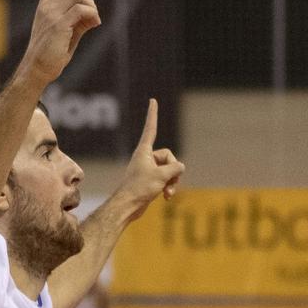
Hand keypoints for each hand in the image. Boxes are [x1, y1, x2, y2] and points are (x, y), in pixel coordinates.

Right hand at [16, 0, 101, 85]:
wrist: (36, 71)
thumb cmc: (51, 57)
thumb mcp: (68, 36)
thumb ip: (80, 23)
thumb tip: (95, 16)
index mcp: (45, 8)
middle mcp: (46, 7)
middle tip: (91, 18)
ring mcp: (51, 14)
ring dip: (91, 6)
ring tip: (92, 23)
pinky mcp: (58, 24)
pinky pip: (83, 10)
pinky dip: (93, 15)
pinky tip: (94, 25)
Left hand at [115, 98, 184, 220]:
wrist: (128, 206)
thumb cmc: (140, 188)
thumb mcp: (163, 175)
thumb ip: (176, 167)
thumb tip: (180, 167)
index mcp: (144, 151)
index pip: (151, 128)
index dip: (152, 114)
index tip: (152, 100)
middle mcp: (145, 158)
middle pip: (169, 156)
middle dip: (173, 170)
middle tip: (167, 180)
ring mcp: (148, 170)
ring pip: (170, 170)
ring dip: (172, 181)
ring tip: (167, 192)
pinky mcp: (150, 181)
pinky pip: (166, 180)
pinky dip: (169, 187)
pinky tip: (166, 197)